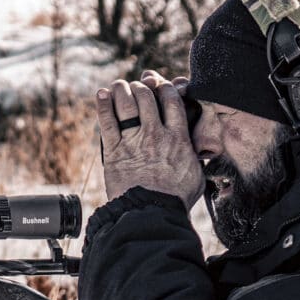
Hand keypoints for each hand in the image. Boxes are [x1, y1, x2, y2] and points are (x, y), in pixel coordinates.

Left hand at [95, 70, 200, 207]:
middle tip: (137, 85)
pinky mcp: (114, 151)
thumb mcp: (196, 176)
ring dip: (122, 90)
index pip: (172, 102)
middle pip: (147, 97)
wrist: (151, 213)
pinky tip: (101, 94)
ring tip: (120, 86)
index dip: (165, 88)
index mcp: (178, 138)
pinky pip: (107, 122)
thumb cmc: (175, 199)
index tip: (160, 86)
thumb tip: (197, 154)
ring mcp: (134, 141)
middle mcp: (156, 134)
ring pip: (127, 104)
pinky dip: (103, 105)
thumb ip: (193, 159)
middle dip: (141, 87)